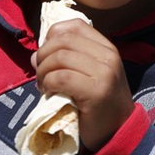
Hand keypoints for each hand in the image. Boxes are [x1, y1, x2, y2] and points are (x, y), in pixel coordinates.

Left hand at [33, 19, 134, 151]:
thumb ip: (68, 59)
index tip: (47, 55)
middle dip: (43, 55)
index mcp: (107, 48)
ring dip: (43, 71)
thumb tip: (36, 55)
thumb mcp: (89, 73)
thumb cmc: (99, 102)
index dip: (53, 36)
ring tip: (44, 85)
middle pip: (63, 39)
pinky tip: (49, 93)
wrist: (118, 128)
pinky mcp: (97, 91)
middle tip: (41, 74)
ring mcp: (105, 73)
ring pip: (60, 57)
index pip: (75, 25)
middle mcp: (109, 56)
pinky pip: (62, 77)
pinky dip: (48, 83)